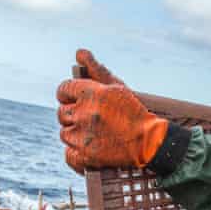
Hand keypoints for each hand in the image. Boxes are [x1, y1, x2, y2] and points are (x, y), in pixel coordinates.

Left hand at [57, 50, 167, 173]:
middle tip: (90, 120)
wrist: (149, 142)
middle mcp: (83, 114)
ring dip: (75, 134)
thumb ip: (95, 69)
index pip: (63, 90)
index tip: (74, 100)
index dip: (68, 95)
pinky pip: (68, 155)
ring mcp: (82, 137)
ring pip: (64, 133)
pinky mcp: (84, 157)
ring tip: (94, 134)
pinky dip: (76, 153)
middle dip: (73, 115)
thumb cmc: (133, 111)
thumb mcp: (116, 87)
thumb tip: (79, 52)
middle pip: (61, 113)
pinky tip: (88, 149)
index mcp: (91, 94)